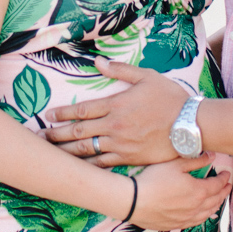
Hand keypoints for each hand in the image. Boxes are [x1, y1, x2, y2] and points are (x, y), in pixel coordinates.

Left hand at [44, 58, 186, 165]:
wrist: (191, 125)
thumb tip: (97, 61)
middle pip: (79, 132)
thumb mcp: (147, 77)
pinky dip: (88, 167)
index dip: (63, 113)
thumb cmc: (171, 98)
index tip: (49, 116)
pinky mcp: (130, 159)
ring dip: (67, 152)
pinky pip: (104, 164)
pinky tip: (77, 170)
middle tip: (41, 137)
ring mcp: (121, 144)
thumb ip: (120, 70)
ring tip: (52, 154)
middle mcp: (115, 126)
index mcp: (117, 104)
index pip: (82, 110)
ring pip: (87, 150)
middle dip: (57, 134)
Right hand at [129, 156, 231, 230]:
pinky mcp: (177, 225)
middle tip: (228, 186)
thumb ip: (196, 161)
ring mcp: (187, 218)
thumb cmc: (154, 180)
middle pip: (216, 200)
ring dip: (217, 205)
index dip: (224, 178)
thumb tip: (211, 156)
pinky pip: (197, 222)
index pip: (217, 185)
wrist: (135, 202)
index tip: (226, 173)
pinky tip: (204, 214)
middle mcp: (196, 207)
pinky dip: (205, 216)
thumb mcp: (175, 165)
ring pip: (208, 213)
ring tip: (220, 199)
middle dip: (224, 192)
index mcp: (199, 191)